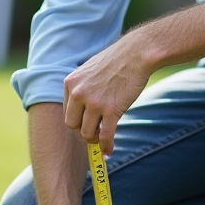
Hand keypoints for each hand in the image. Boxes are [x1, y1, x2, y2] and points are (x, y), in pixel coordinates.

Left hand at [62, 37, 151, 155]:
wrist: (137, 54)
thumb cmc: (117, 60)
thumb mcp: (89, 69)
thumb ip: (82, 87)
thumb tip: (82, 109)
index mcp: (70, 83)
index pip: (66, 111)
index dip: (76, 121)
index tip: (85, 125)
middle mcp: (78, 93)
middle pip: (72, 125)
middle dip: (82, 132)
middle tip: (93, 134)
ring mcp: (94, 102)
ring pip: (86, 133)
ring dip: (94, 139)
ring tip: (102, 138)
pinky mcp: (111, 110)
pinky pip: (105, 135)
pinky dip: (107, 146)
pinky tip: (109, 150)